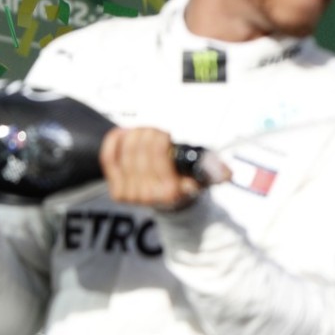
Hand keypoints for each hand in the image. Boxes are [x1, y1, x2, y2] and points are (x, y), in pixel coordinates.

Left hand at [99, 127, 219, 210]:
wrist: (173, 203)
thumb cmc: (189, 182)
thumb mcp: (206, 175)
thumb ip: (217, 171)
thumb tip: (225, 172)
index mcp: (172, 190)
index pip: (158, 154)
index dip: (160, 138)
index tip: (166, 134)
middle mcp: (150, 195)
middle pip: (139, 149)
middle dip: (148, 133)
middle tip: (155, 131)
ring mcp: (131, 195)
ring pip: (125, 151)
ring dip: (134, 134)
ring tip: (143, 132)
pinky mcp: (118, 192)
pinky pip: (109, 159)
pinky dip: (114, 142)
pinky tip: (122, 133)